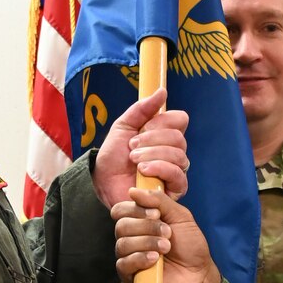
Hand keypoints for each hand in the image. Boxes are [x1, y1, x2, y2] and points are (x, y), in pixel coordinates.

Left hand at [93, 88, 188, 207]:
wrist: (102, 181)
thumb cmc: (114, 155)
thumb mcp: (124, 126)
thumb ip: (142, 108)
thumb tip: (162, 91)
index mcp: (165, 135)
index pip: (180, 120)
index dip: (162, 122)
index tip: (142, 128)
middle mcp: (174, 152)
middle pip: (179, 138)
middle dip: (152, 140)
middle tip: (132, 147)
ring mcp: (176, 172)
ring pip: (178, 156)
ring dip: (153, 155)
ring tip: (134, 160)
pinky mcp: (174, 191)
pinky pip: (178, 176)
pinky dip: (160, 169)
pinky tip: (143, 171)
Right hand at [113, 186, 221, 282]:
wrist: (199, 273)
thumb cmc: (190, 246)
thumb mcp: (180, 216)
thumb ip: (159, 200)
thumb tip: (134, 191)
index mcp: (140, 222)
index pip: (121, 210)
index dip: (135, 209)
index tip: (156, 213)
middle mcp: (132, 238)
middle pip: (121, 226)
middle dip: (146, 227)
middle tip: (167, 233)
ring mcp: (129, 257)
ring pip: (123, 244)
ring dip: (147, 243)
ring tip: (166, 247)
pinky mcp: (130, 276)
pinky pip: (123, 264)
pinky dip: (140, 258)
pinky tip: (155, 259)